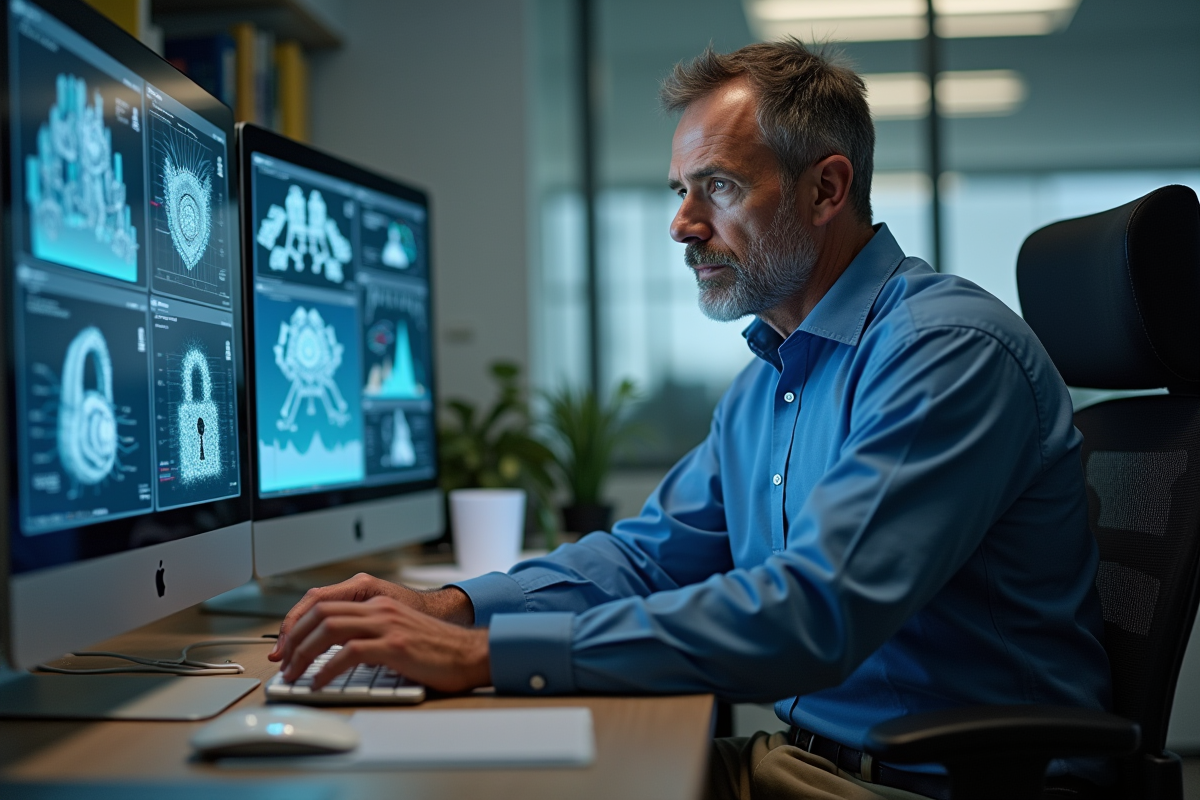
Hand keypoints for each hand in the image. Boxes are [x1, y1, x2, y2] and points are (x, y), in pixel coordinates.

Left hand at [269, 573, 473, 661]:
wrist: (470, 654)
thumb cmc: (437, 650)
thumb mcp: (397, 634)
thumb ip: (369, 636)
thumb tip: (336, 656)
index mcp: (378, 603)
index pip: (324, 603)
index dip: (297, 623)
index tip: (284, 646)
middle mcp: (379, 609)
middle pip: (320, 613)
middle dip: (293, 638)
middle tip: (283, 662)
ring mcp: (387, 625)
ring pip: (329, 629)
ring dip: (304, 653)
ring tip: (294, 674)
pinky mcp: (394, 646)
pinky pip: (349, 653)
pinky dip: (327, 670)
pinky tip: (319, 683)